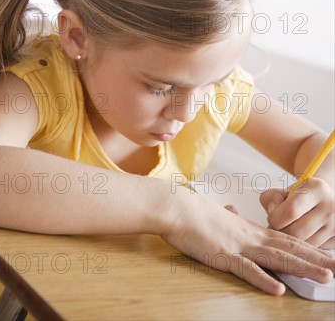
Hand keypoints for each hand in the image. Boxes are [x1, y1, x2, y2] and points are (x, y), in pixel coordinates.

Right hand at [161, 187, 334, 295]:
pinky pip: (246, 270)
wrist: (177, 207)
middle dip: (316, 259)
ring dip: (303, 268)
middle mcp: (250, 236)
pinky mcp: (223, 255)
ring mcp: (239, 246)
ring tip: (325, 277)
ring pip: (277, 258)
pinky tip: (279, 289)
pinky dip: (263, 281)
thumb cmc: (193, 212)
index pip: (285, 239)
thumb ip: (227, 215)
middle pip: (290, 248)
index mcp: (249, 229)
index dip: (307, 248)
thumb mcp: (216, 213)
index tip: (326, 255)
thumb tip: (231, 210)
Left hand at [260, 178, 334, 246]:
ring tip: (288, 231)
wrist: (325, 200)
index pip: (290, 211)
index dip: (274, 219)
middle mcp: (331, 206)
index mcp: (317, 189)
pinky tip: (301, 237)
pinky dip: (303, 248)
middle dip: (280, 233)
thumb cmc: (301, 197)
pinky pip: (313, 252)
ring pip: (305, 246)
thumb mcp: (284, 190)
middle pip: (296, 233)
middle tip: (277, 228)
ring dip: (290, 243)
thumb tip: (271, 211)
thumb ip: (271, 198)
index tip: (272, 218)